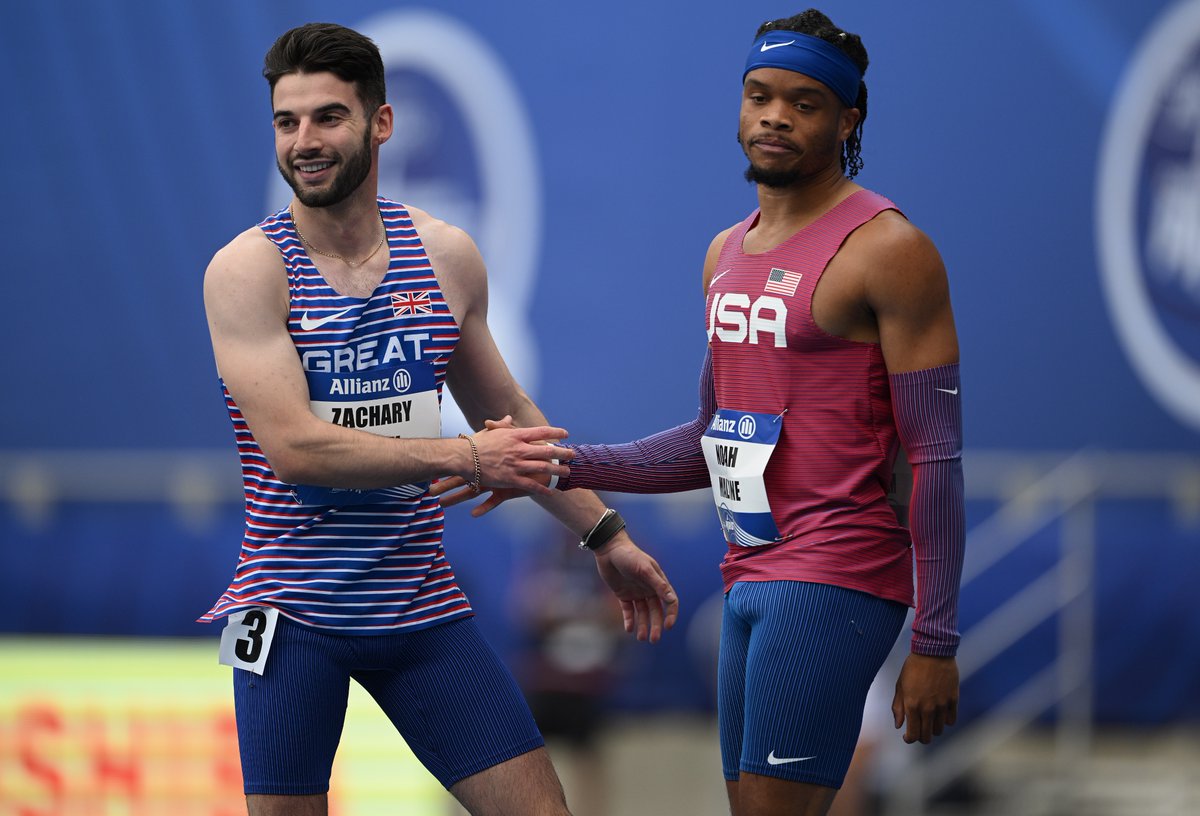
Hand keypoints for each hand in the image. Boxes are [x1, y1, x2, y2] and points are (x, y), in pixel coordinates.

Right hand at [432, 417, 566, 512]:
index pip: (541, 432)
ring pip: (543, 468)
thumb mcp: (491, 432)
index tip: (565, 434)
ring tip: (567, 472)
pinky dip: (542, 488)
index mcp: (515, 435)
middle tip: (572, 454)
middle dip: (562, 452)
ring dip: (557, 470)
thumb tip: (508, 418)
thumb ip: (502, 425)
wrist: (464, 457)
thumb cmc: (475, 444)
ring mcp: (516, 464)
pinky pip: (531, 485)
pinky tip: (550, 491)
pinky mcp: (511, 479)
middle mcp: (519, 449)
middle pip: (547, 450)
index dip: (556, 432)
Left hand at [590, 532, 678, 642]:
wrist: (608, 549)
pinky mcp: (623, 595)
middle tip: (653, 640)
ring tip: (641, 638)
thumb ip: (659, 585)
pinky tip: (628, 629)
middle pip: (656, 611)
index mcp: (658, 582)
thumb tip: (672, 600)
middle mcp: (649, 589)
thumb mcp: (645, 570)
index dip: (671, 614)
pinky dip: (629, 620)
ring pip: (642, 613)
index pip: (670, 602)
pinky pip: (628, 610)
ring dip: (643, 625)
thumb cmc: (629, 556)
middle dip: (655, 626)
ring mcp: (636, 592)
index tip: (668, 626)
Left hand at [892, 653, 958, 743]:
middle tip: (919, 732)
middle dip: (921, 737)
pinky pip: (951, 720)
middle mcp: (927, 708)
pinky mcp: (953, 700)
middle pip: (927, 736)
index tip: (907, 736)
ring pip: (939, 730)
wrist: (933, 651)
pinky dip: (945, 721)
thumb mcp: (900, 685)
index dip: (909, 739)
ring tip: (929, 721)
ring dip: (933, 729)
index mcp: (912, 705)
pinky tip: (940, 715)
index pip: (912, 734)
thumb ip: (898, 707)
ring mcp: (942, 705)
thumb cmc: (913, 667)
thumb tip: (899, 725)